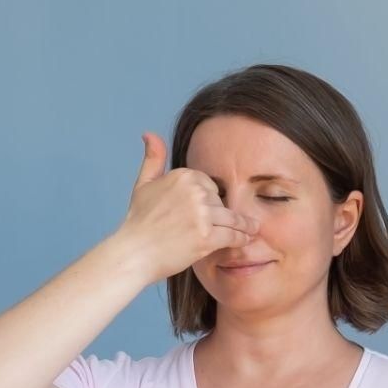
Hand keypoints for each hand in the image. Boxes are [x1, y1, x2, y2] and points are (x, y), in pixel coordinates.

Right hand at [113, 133, 258, 283]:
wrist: (135, 253)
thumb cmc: (139, 222)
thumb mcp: (143, 184)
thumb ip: (153, 159)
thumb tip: (150, 133)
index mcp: (183, 176)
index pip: (210, 185)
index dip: (211, 199)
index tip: (213, 210)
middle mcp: (194, 192)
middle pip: (221, 202)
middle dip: (224, 214)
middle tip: (236, 225)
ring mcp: (202, 215)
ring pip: (232, 219)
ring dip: (244, 226)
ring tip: (252, 230)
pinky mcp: (207, 237)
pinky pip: (233, 235)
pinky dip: (241, 239)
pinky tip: (245, 240)